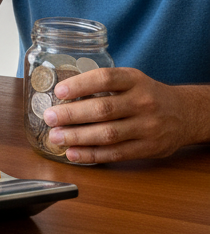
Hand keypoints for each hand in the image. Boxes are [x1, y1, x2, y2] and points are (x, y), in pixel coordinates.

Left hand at [43, 66, 202, 162]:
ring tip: (56, 137)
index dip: (80, 85)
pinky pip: (116, 153)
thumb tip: (62, 94)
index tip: (59, 91)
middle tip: (49, 117)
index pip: (105, 78)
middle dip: (71, 115)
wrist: (185, 114)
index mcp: (135, 80)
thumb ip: (104, 85)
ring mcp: (147, 127)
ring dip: (77, 137)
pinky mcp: (148, 148)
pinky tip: (73, 153)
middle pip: (102, 109)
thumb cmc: (147, 95)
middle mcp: (143, 102)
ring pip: (108, 134)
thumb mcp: (131, 80)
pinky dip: (92, 155)